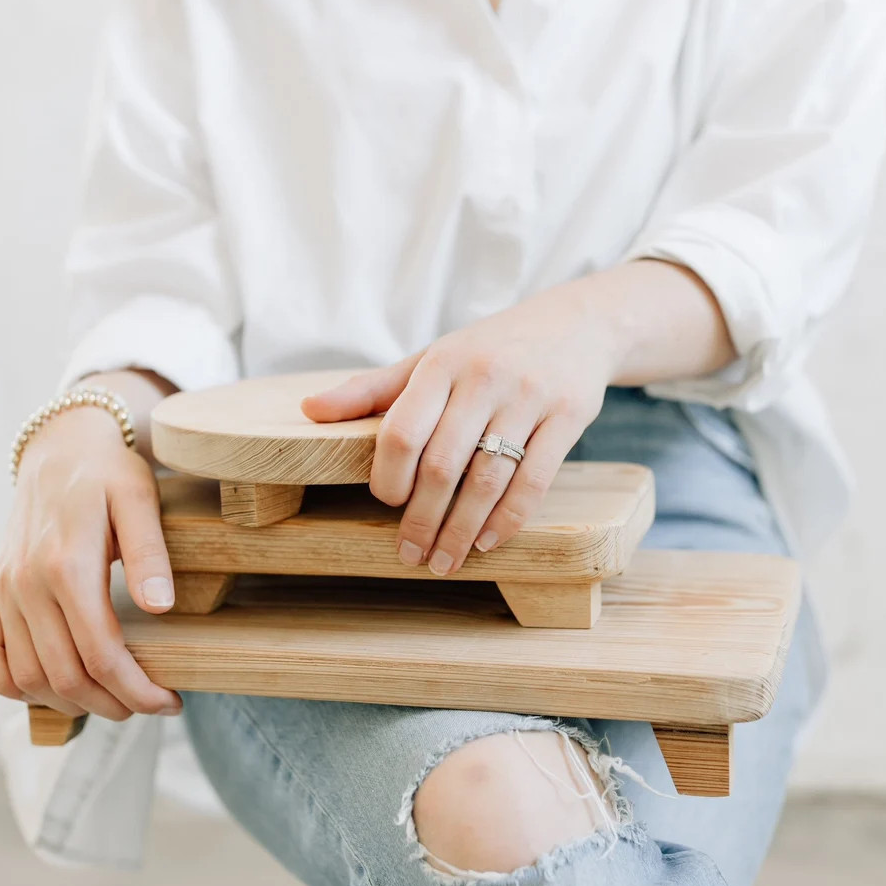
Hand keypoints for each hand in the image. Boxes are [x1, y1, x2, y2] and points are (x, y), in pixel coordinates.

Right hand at [0, 407, 183, 721]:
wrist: (61, 449)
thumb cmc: (109, 474)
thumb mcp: (140, 500)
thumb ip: (150, 554)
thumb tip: (160, 608)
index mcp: (66, 564)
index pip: (101, 654)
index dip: (137, 690)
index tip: (169, 701)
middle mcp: (26, 583)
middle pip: (65, 675)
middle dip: (113, 703)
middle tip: (149, 705)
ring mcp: (2, 590)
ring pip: (27, 676)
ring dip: (70, 702)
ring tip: (112, 699)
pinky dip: (12, 685)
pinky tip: (51, 689)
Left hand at [300, 277, 618, 573]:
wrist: (576, 324)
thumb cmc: (488, 350)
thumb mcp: (430, 358)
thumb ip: (372, 390)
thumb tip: (310, 410)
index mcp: (442, 362)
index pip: (401, 430)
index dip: (388, 478)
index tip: (386, 504)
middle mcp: (484, 376)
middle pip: (442, 464)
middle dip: (422, 520)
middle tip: (411, 555)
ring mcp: (529, 396)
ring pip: (488, 479)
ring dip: (462, 530)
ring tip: (445, 561)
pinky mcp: (568, 415)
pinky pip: (535, 480)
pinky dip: (508, 519)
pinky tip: (487, 541)